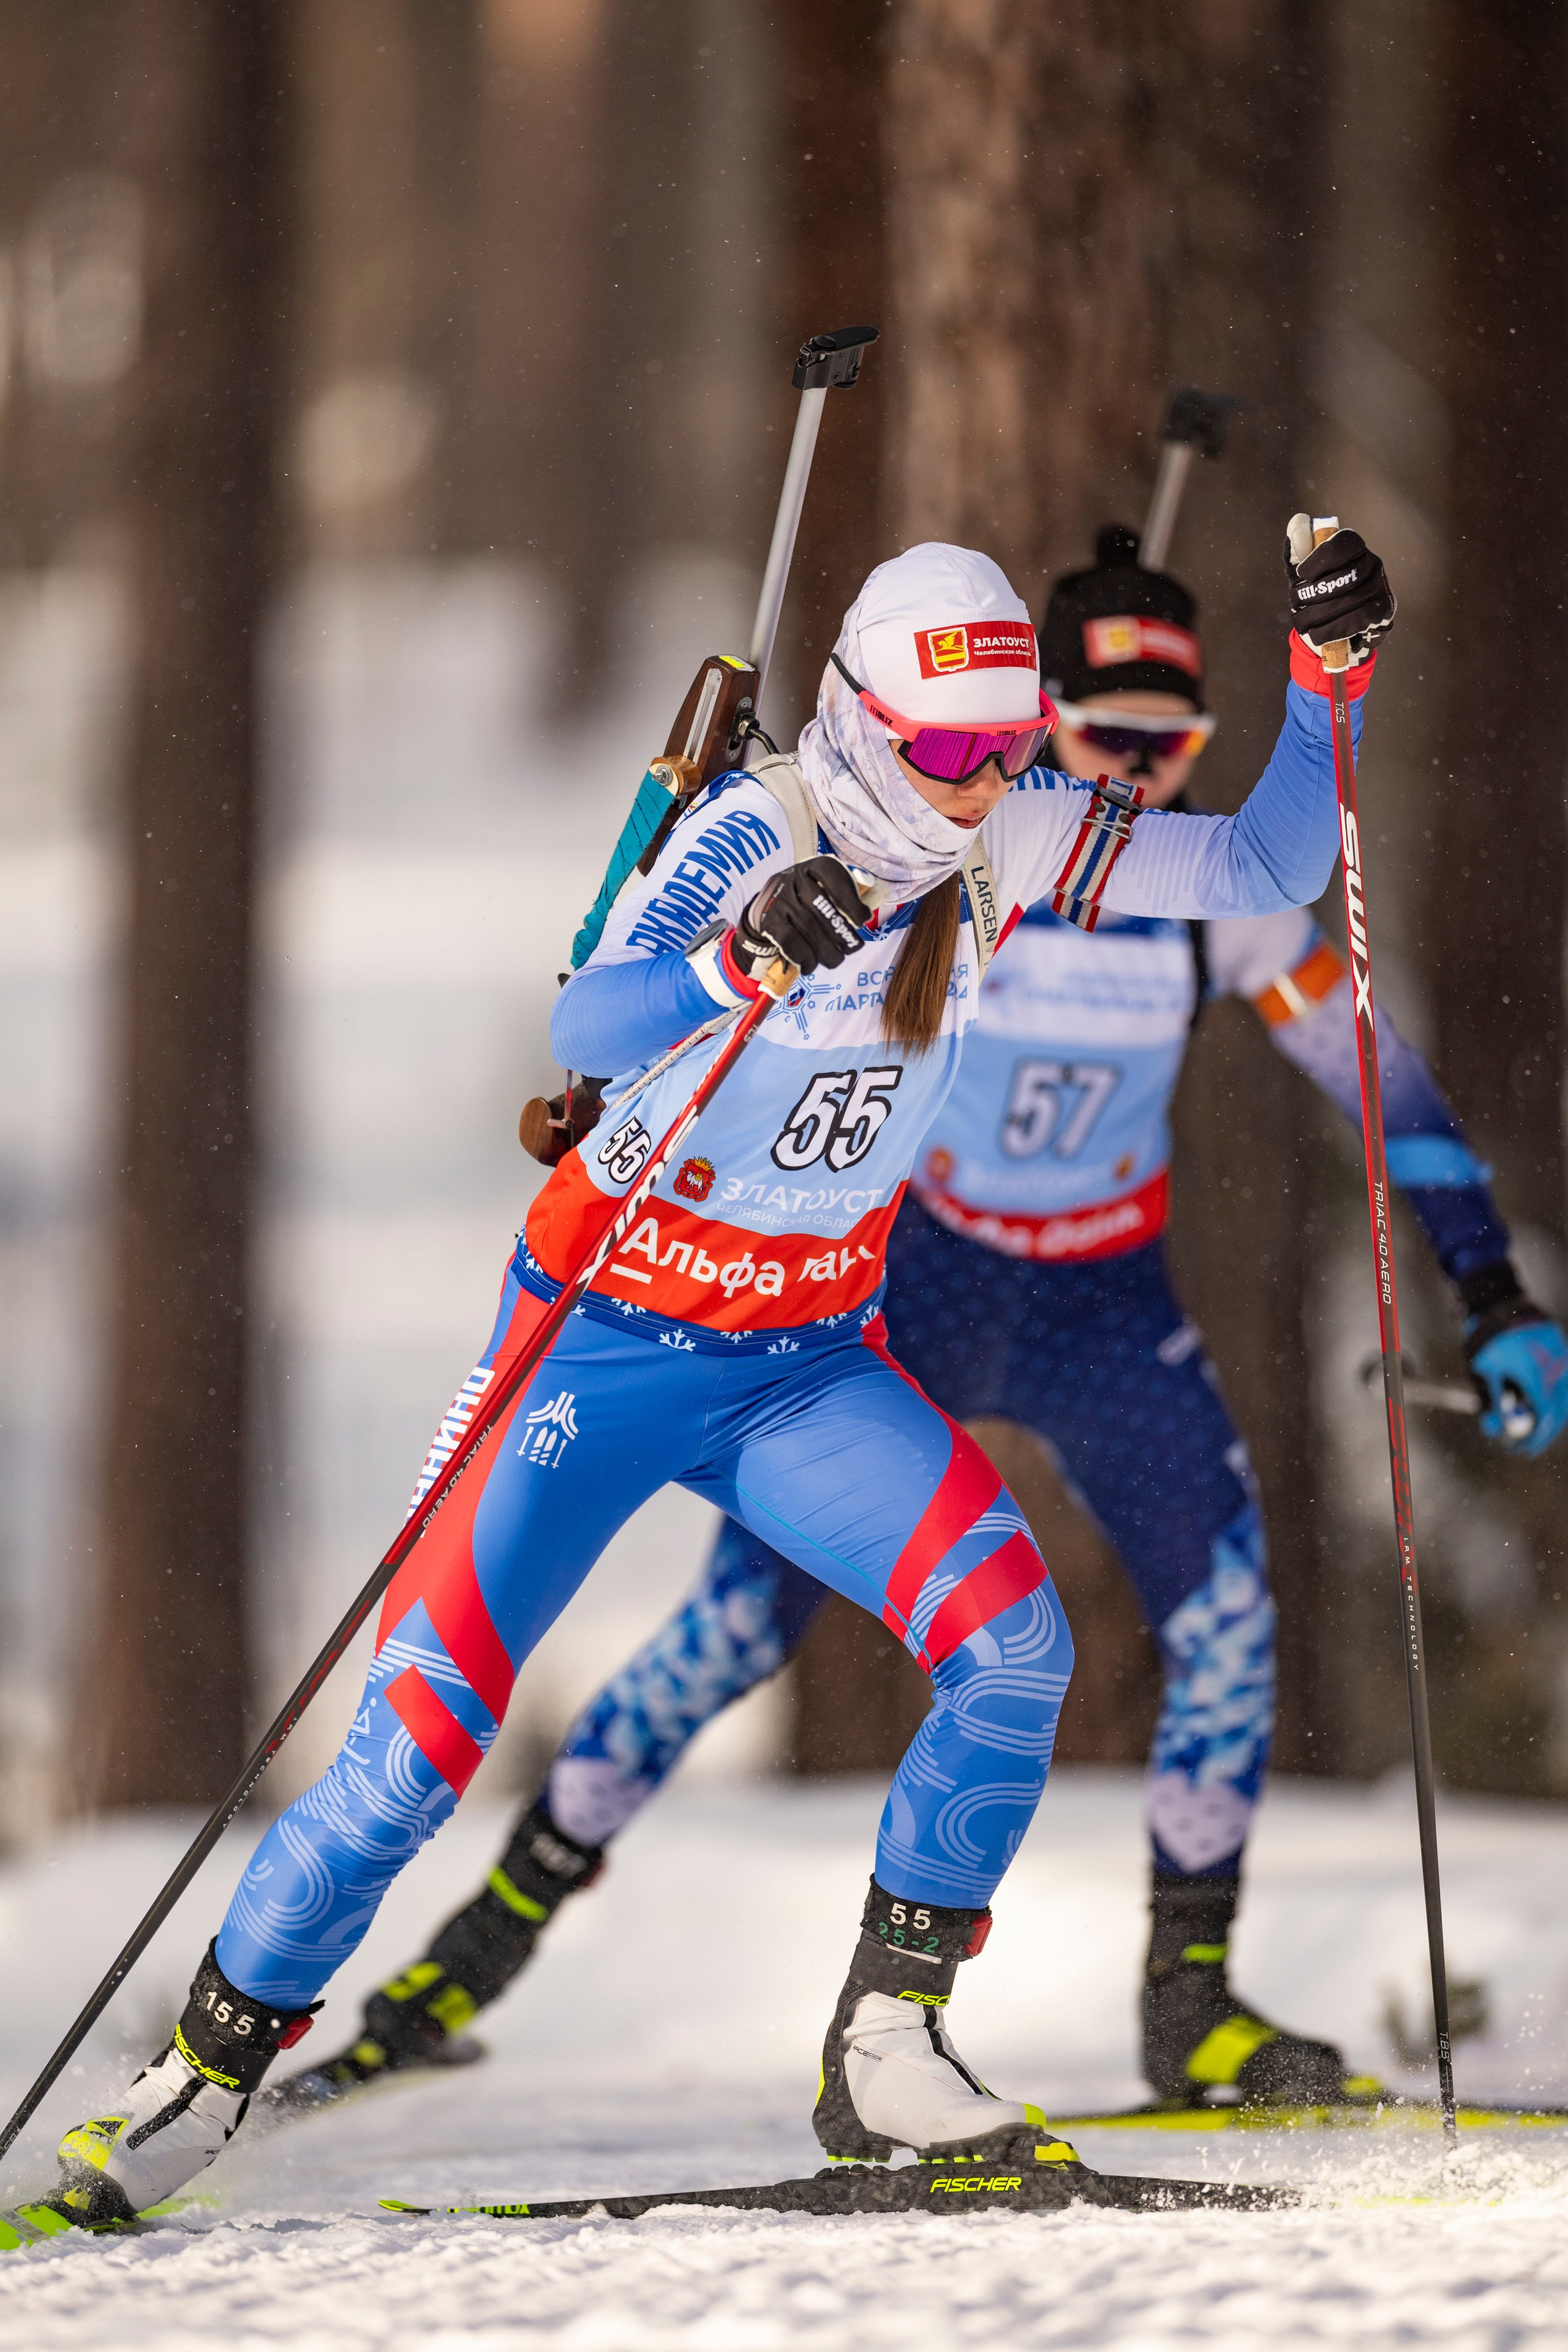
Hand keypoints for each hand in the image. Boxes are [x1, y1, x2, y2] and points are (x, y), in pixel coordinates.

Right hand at [732, 855, 866, 981]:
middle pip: (822, 906)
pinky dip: (805, 957)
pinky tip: (811, 965)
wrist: (762, 911)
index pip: (833, 875)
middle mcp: (792, 879)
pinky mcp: (768, 922)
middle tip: (852, 947)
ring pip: (808, 928)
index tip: (863, 919)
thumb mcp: (818, 888)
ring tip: (835, 959)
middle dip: (841, 931)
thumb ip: (841, 896)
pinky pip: (791, 942)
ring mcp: (778, 900)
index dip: (851, 899)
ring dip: (826, 950)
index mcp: (811, 868)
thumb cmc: (802, 903)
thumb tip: (866, 914)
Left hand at [1284, 516, 1395, 664]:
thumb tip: (1297, 522)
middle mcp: (1372, 562)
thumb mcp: (1307, 570)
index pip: (1342, 544)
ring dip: (1318, 616)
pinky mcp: (1383, 609)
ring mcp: (1380, 586)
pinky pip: (1358, 619)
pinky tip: (1317, 634)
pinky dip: (1332, 629)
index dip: (1319, 559)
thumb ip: (1300, 550)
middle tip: (1295, 604)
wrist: (1345, 622)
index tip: (1301, 574)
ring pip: (1349, 600)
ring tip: (1301, 623)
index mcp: (1354, 547)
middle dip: (1313, 594)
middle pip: (1343, 576)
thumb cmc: (1323, 591)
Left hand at [1464, 1303, 1567, 1456]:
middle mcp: (1553, 1369)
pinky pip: (1563, 1382)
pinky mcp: (1562, 1351)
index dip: (1534, 1438)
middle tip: (1525, 1444)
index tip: (1521, 1449)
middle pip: (1558, 1412)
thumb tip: (1499, 1430)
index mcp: (1535, 1376)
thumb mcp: (1484, 1373)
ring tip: (1531, 1425)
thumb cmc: (1487, 1339)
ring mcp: (1561, 1359)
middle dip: (1542, 1432)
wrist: (1499, 1302)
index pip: (1544, 1418)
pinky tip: (1540, 1404)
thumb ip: (1493, 1403)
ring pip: (1564, 1398)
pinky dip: (1555, 1397)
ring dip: (1550, 1416)